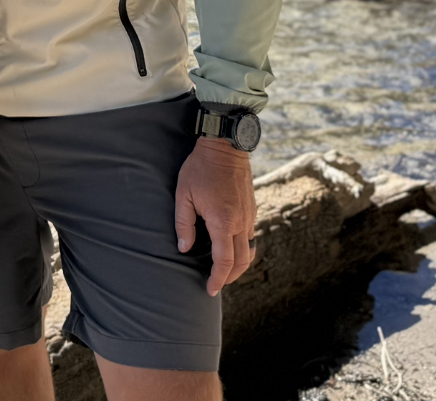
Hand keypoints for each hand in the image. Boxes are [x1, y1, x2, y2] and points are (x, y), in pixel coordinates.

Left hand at [174, 136, 256, 296]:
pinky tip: (230, 246)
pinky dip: (242, 248)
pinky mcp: (252, 208)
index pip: (224, 262)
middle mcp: (240, 222)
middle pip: (241, 262)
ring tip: (224, 269)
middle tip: (216, 283)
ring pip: (249, 250)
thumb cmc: (201, 168)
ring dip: (238, 265)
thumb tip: (184, 248)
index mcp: (223, 222)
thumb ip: (184, 223)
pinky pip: (251, 236)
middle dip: (230, 278)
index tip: (210, 289)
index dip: (218, 280)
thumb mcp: (184, 193)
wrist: (225, 145)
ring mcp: (249, 215)